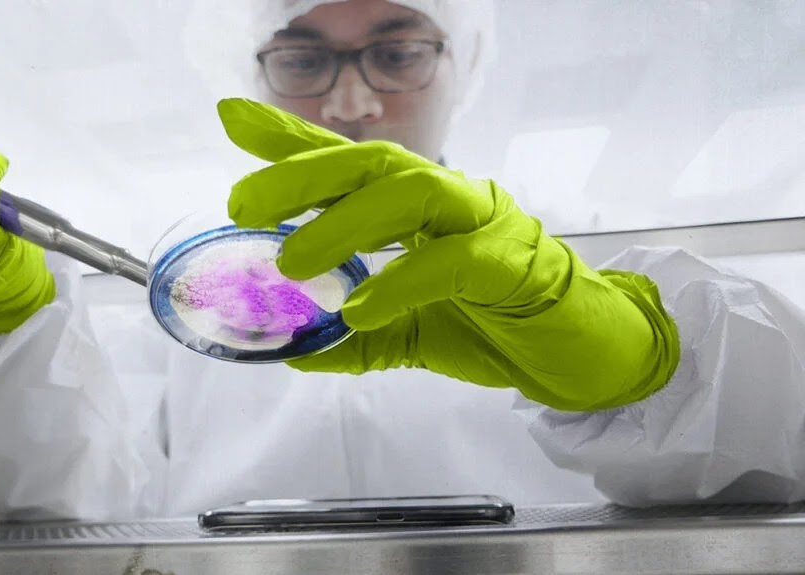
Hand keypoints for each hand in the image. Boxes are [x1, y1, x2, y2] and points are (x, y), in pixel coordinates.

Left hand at [217, 98, 679, 410]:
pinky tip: (361, 309)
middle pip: (371, 162)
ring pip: (412, 191)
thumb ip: (352, 336)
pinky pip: (454, 261)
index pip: (349, 164)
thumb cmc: (493, 326)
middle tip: (242, 202)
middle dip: (302, 174)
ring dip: (345, 221)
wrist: (577, 355)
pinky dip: (402, 282)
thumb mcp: (405, 333)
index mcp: (416, 208)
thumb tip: (291, 348)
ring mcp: (483, 222)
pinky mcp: (514, 262)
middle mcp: (447, 200)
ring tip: (292, 261)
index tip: (231, 119)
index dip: (290, 140)